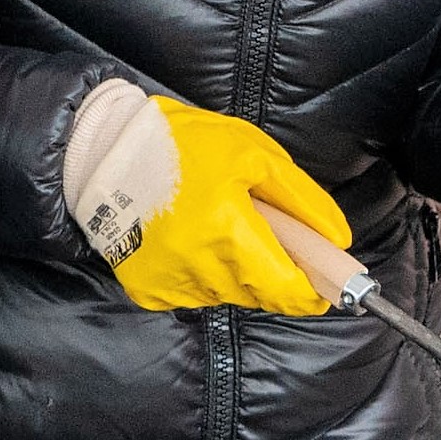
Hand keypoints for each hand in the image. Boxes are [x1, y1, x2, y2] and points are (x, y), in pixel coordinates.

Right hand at [112, 99, 349, 316]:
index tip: (322, 278)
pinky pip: (193, 294)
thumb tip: (336, 239)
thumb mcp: (252, 154)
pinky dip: (200, 274)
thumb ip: (301, 200)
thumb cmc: (182, 145)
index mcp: (230, 232)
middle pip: (262, 294)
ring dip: (236, 272)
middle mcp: (201, 268)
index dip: (313, 289)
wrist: (104, 152)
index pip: (289, 291)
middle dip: (273, 270)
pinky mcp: (147, 290)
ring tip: (216, 227)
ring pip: (228, 295)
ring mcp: (172, 284)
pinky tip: (187, 240)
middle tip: (261, 231)